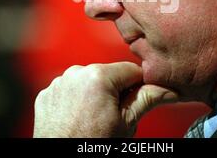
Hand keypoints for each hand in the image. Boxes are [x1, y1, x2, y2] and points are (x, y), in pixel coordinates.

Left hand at [33, 62, 178, 137]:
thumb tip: (169, 90)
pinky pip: (69, 91)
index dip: (139, 86)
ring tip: (94, 119)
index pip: (131, 70)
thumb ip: (148, 99)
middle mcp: (76, 74)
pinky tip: (79, 118)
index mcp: (98, 76)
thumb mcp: (127, 124)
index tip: (138, 100)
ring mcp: (58, 84)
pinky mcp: (47, 95)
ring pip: (88, 82)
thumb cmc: (92, 146)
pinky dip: (76, 101)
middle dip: (115, 92)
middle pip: (108, 75)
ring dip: (95, 95)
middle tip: (115, 116)